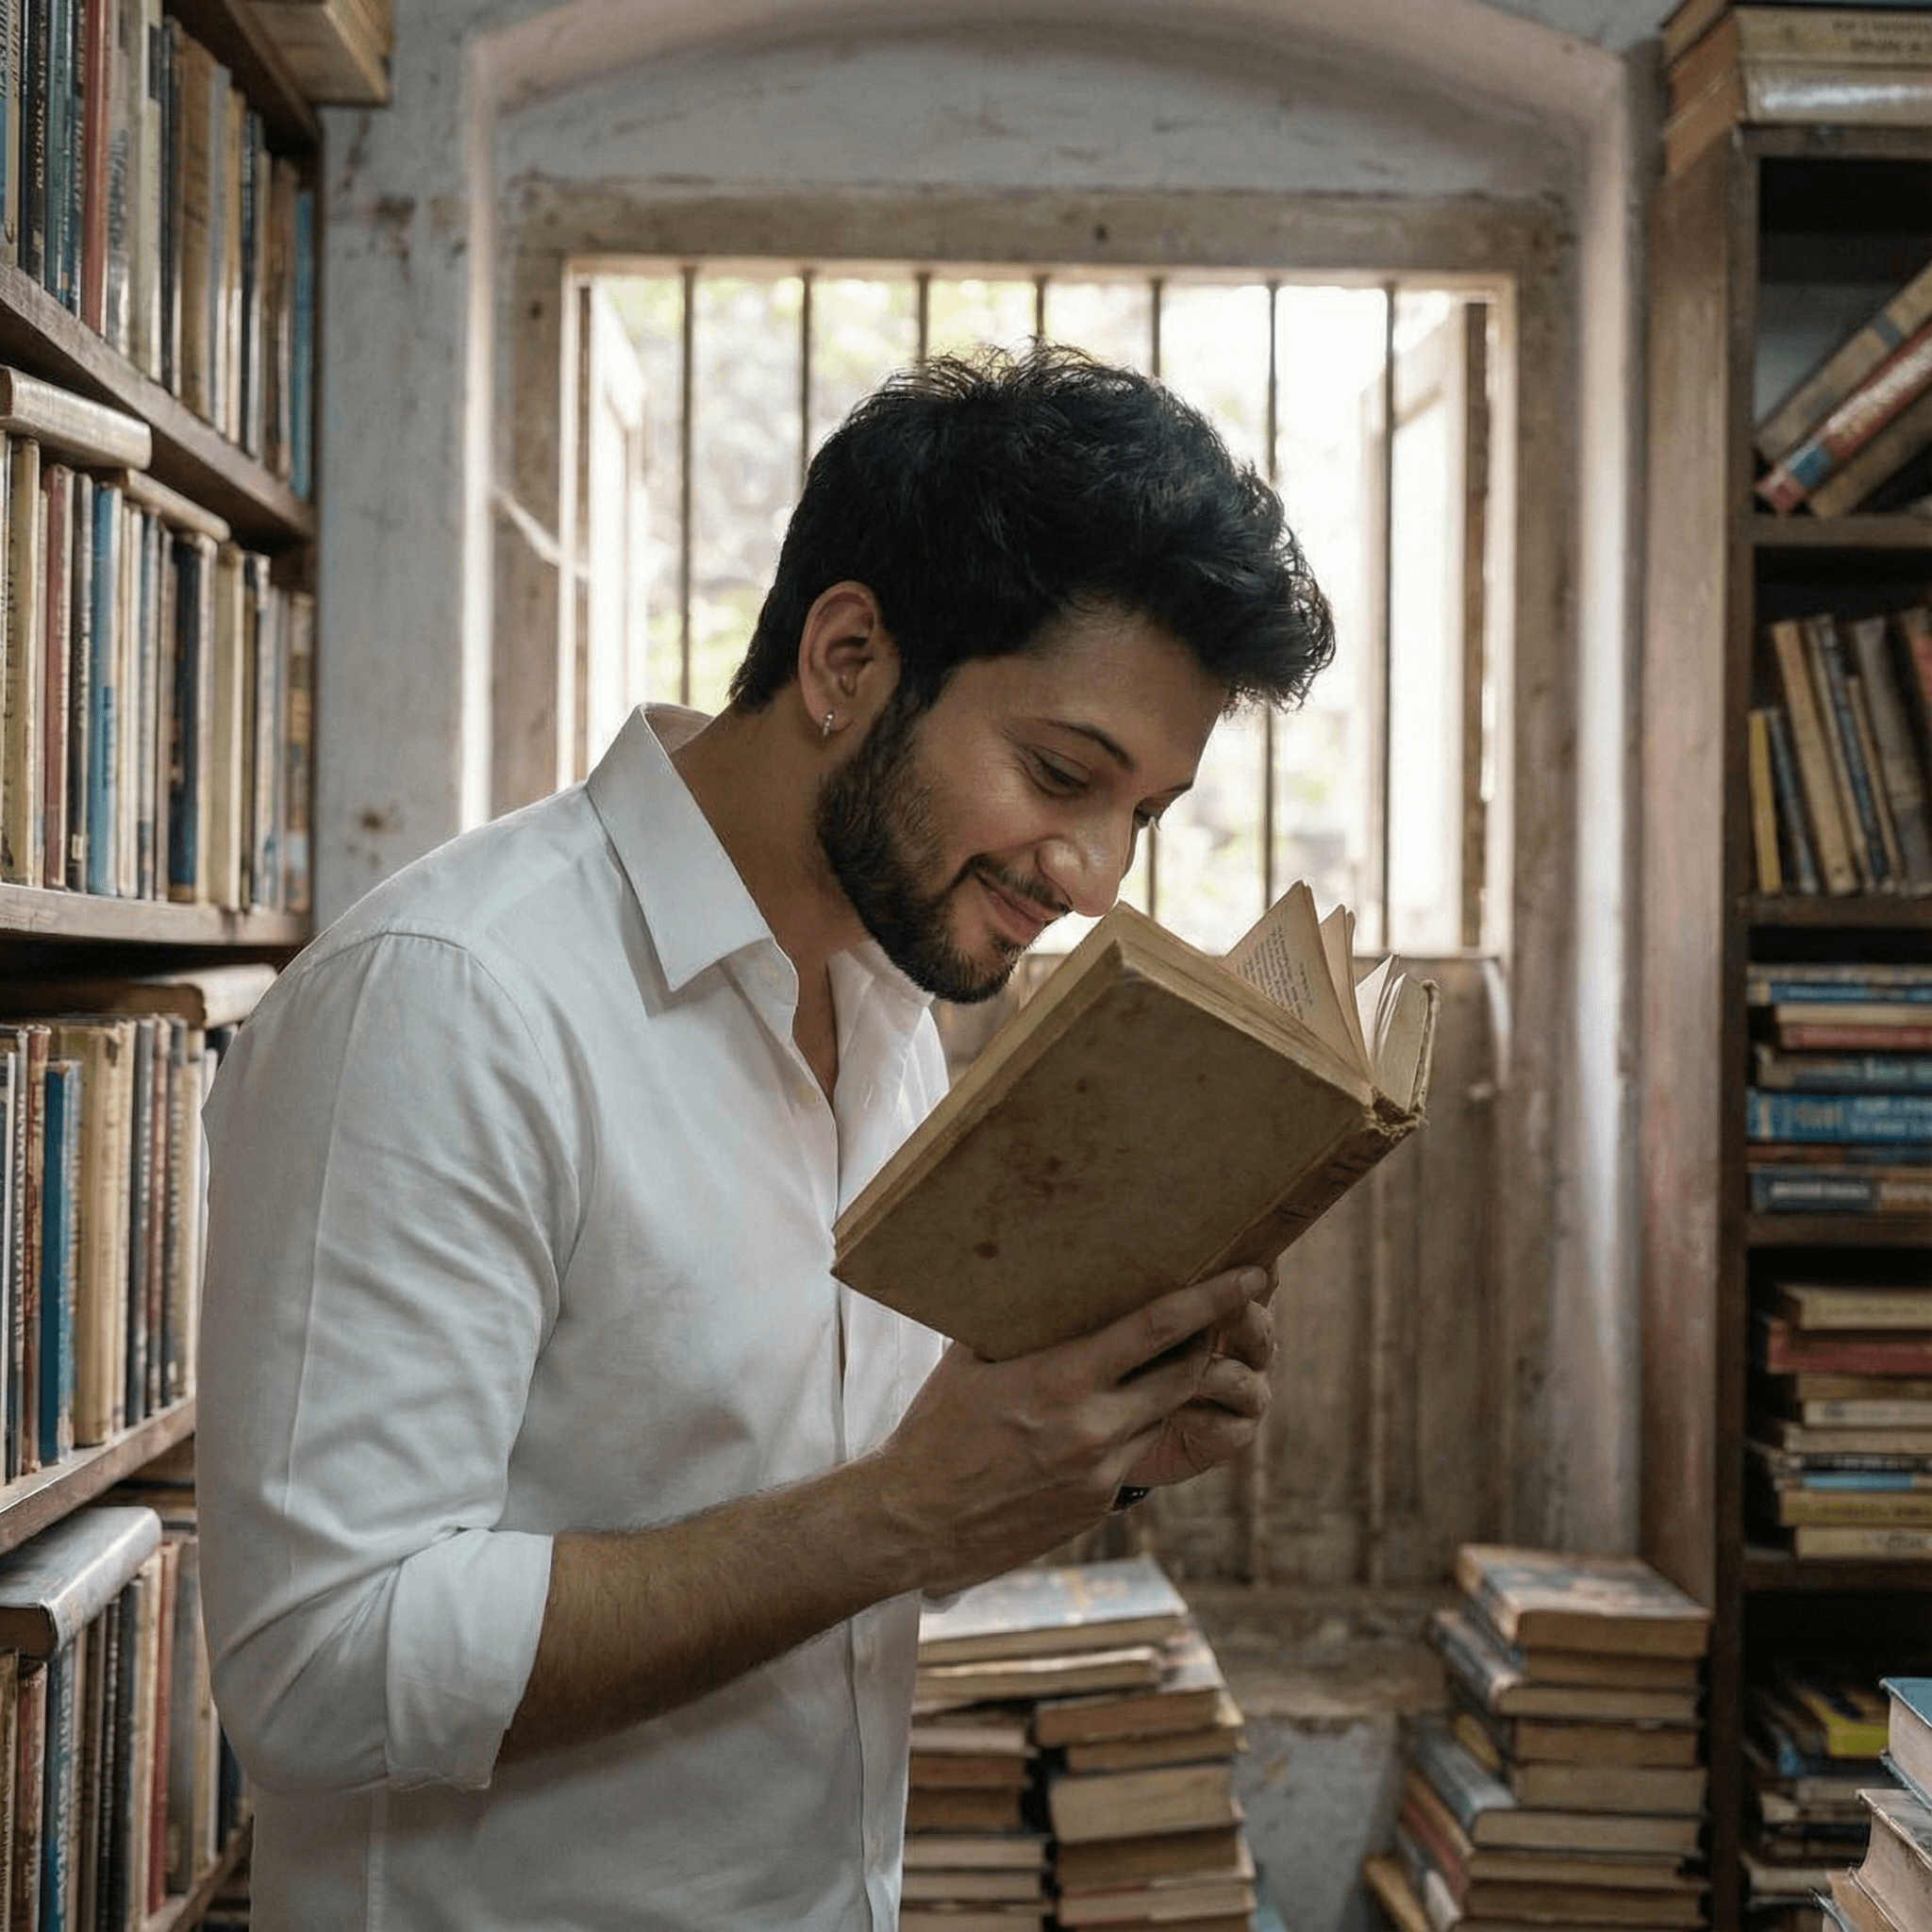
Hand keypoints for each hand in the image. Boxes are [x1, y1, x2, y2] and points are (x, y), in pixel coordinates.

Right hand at [871, 1266, 1273, 1596]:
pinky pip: (1135, 1454)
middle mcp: (1092, 1427)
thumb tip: (1046, 1274)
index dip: (1212, 1298)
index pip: (1157, 1328)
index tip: (1252, 1274)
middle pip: (1185, 1372)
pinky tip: (1111, 1415)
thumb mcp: (970, 1361)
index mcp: (1061, 1379)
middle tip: (1221, 1312)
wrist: (914, 1521)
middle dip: (1209, 1339)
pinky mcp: (1098, 1507)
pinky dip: (1134, 1427)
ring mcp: (1101, 1473)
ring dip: (1175, 1384)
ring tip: (1172, 1357)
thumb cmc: (935, 1431)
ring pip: (1166, 1414)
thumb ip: (1020, 1324)